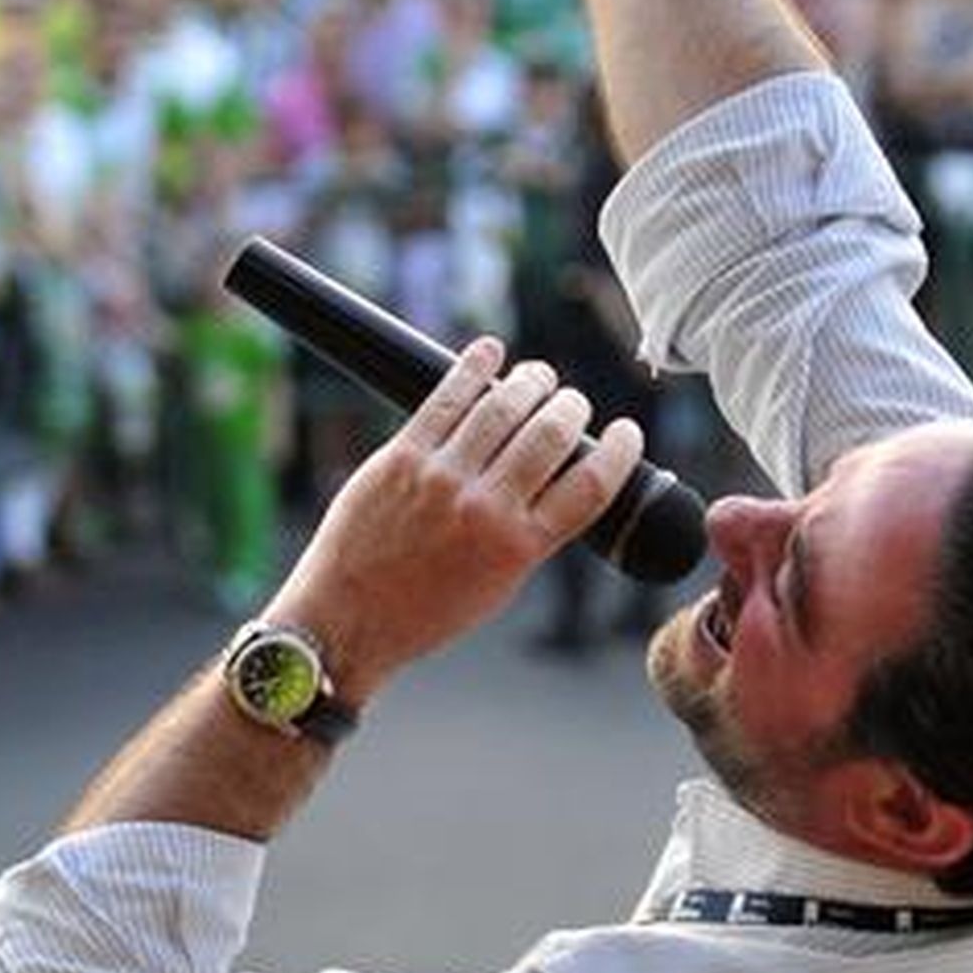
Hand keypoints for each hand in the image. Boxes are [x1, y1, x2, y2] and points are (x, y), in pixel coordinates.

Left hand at [272, 338, 642, 695]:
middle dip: (572, 408)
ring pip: (503, 408)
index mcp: (520, 547)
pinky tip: (490, 352)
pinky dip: (475, 368)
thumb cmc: (425, 609)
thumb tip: (558, 481)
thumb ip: (530, 532)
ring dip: (531, 381)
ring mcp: (442, 479)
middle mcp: (486, 509)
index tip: (626, 432)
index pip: (591, 484)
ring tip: (538, 377)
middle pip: (551, 435)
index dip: (620, 450)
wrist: (346, 621)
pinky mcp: (402, 458)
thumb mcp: (499, 584)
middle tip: (572, 403)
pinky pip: (446, 398)